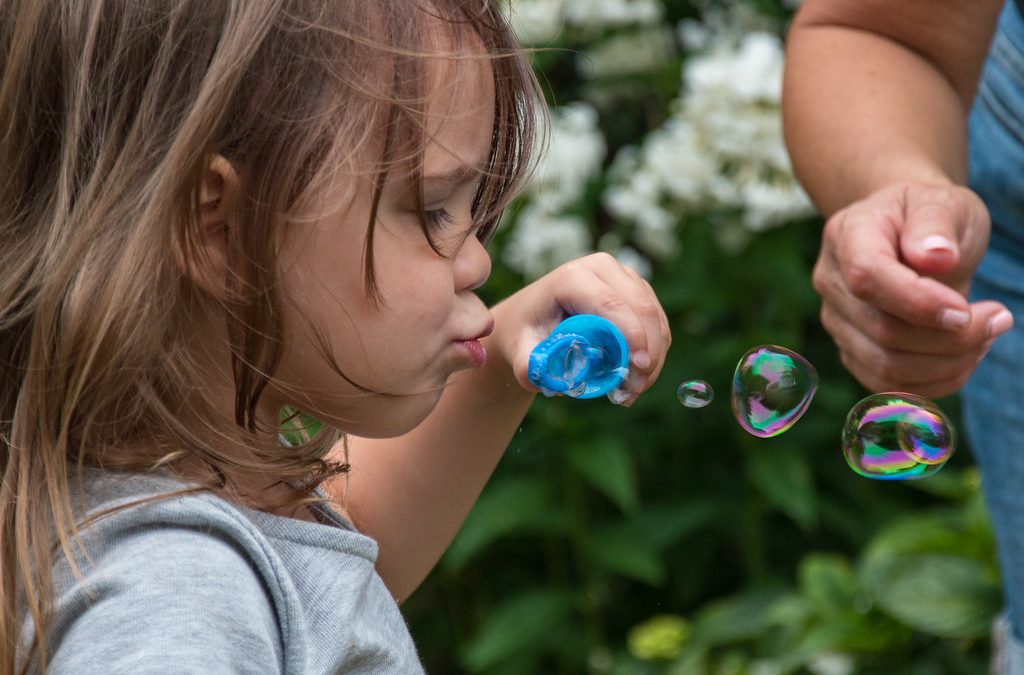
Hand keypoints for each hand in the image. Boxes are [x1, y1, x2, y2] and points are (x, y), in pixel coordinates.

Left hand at [489, 253, 670, 405]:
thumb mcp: (520, 352)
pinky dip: (655, 353)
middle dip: (648, 352)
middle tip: (636, 389)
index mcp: (573, 277)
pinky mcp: (637, 290)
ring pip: (655, 317)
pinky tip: (636, 378)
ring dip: (653, 358)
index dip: (631, 335)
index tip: (638, 369)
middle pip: (641, 308)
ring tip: (632, 391)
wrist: (529, 321)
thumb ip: (528, 366)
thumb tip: (542, 379)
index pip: (611, 304)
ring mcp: (623, 276)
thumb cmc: (525, 334)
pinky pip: (657, 323)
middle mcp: (602, 268)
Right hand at [813, 182, 1012, 396]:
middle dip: (951, 338)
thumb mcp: (941, 202)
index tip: (965, 310)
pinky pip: (890, 384)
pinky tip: (966, 355)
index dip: (916, 302)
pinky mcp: (851, 350)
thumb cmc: (927, 214)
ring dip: (949, 363)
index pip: (866, 277)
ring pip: (887, 366)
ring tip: (987, 335)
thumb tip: (936, 257)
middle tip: (1000, 318)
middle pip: (883, 330)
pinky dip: (936, 380)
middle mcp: (830, 281)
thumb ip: (935, 223)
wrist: (906, 232)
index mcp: (847, 234)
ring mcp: (836, 320)